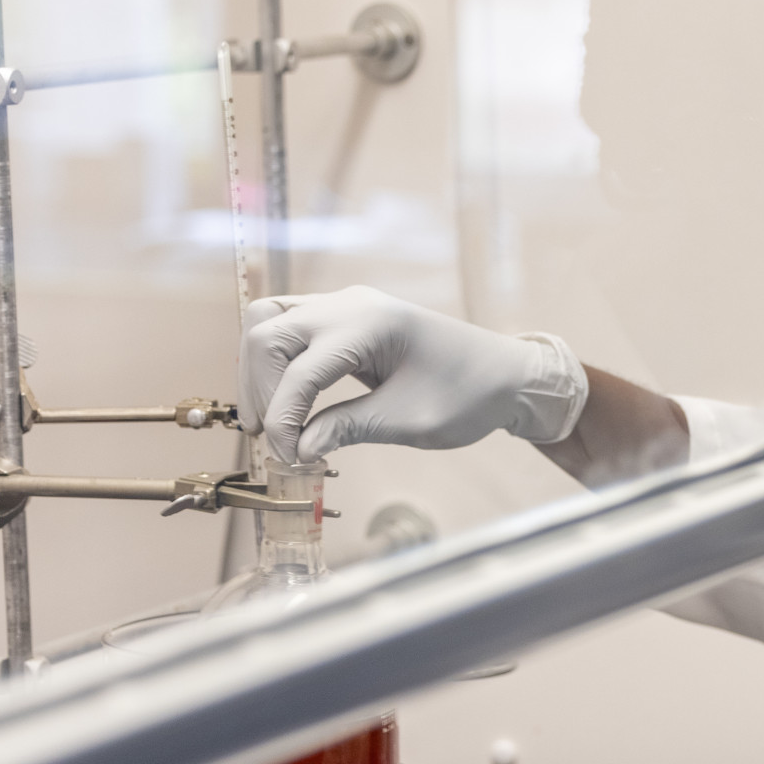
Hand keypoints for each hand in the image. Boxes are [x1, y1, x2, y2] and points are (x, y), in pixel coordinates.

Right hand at [237, 286, 587, 461]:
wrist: (505, 375)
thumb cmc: (469, 395)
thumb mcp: (411, 421)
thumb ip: (349, 428)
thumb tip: (298, 447)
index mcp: (372, 324)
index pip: (299, 369)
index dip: (285, 419)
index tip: (293, 459)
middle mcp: (351, 304)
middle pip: (266, 332)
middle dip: (260, 388)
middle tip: (272, 439)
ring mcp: (345, 305)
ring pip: (269, 321)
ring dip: (259, 370)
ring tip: (268, 421)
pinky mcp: (344, 317)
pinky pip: (288, 326)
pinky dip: (275, 361)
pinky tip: (283, 401)